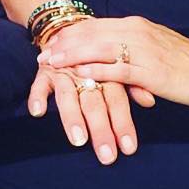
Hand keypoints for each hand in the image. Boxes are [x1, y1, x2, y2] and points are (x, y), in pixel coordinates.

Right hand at [27, 62, 148, 163]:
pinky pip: (39, 84)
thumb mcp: (117, 71)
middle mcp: (86, 74)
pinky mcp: (45, 71)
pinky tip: (37, 112)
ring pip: (68, 96)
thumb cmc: (98, 59)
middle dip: (101, 129)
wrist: (70, 32)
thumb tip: (151, 101)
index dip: (123, 124)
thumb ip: (133, 86)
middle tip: (107, 156)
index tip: (129, 149)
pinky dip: (37, 95)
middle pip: (94, 103)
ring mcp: (64, 72)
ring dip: (72, 117)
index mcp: (107, 74)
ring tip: (78, 141)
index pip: (117, 101)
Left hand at [41, 15, 188, 107]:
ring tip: (51, 63)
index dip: (70, 33)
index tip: (50, 40)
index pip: (95, 25)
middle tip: (42, 53)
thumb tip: (109, 49)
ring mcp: (142, 51)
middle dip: (64, 43)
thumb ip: (131, 43)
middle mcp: (135, 33)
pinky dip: (97, 70)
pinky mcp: (150, 71)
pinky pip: (118, 69)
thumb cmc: (185, 60)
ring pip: (99, 48)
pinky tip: (80, 74)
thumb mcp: (153, 44)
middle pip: (91, 34)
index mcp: (135, 25)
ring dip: (72, 55)